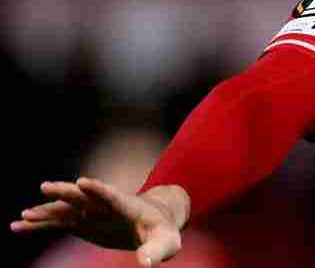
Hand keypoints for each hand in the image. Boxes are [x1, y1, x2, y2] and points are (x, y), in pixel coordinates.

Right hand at [11, 177, 186, 266]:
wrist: (154, 222)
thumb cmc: (163, 231)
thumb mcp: (167, 242)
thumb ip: (157, 250)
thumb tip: (146, 264)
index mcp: (127, 205)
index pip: (112, 195)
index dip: (98, 189)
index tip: (82, 182)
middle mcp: (105, 205)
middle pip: (84, 196)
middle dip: (67, 192)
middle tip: (47, 187)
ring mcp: (91, 212)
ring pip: (65, 208)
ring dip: (46, 211)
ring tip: (23, 216)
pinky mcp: (82, 222)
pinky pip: (57, 221)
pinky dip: (39, 223)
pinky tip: (19, 226)